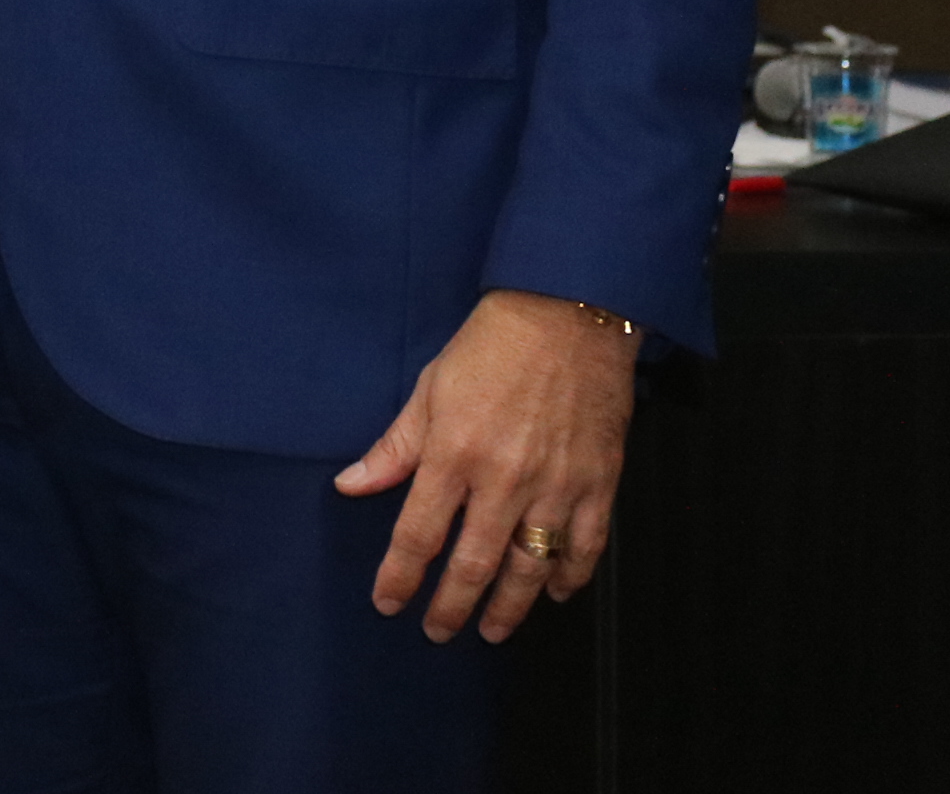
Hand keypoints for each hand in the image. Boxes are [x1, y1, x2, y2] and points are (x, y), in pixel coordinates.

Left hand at [336, 288, 636, 641]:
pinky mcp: (598, 482)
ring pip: (530, 566)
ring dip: (509, 606)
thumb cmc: (489, 347)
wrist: (566, 316)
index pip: (418, 533)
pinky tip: (555, 593)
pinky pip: (586, 545)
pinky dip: (570, 576)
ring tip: (492, 630)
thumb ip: (394, 447)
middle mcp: (504, 479)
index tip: (388, 603)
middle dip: (451, 605)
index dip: (400, 575)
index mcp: (454, 454)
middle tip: (438, 632)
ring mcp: (556, 484)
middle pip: (473, 563)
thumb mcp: (429, 389)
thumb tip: (351, 485)